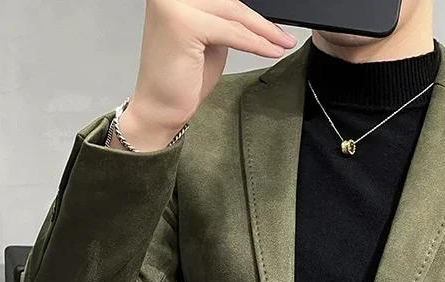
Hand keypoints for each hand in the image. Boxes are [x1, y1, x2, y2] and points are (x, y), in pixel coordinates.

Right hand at [124, 0, 296, 147]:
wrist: (159, 107)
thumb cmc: (181, 78)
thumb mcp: (209, 39)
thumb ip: (224, 21)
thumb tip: (254, 16)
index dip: (251, 12)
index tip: (275, 24)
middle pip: (229, 2)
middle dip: (261, 22)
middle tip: (285, 36)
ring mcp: (173, 5)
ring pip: (233, 14)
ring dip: (263, 31)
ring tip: (282, 43)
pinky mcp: (182, 23)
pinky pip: (230, 32)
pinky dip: (254, 43)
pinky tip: (271, 51)